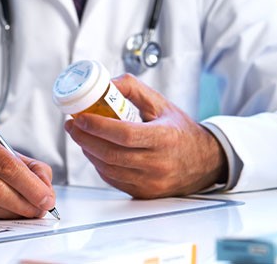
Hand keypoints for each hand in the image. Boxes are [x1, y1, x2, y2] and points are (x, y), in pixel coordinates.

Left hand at [65, 73, 227, 198]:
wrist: (204, 162)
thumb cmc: (180, 130)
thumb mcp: (162, 104)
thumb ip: (133, 89)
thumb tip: (106, 83)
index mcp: (164, 138)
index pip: (124, 134)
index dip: (97, 126)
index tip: (80, 117)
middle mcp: (158, 163)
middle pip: (110, 154)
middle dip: (84, 138)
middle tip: (72, 125)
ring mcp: (150, 182)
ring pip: (108, 168)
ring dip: (88, 151)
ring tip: (80, 135)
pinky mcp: (144, 193)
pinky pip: (113, 179)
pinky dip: (99, 164)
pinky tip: (94, 151)